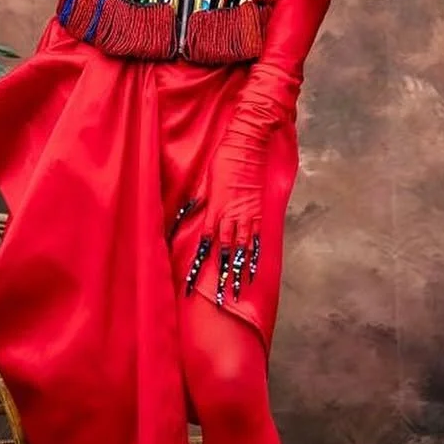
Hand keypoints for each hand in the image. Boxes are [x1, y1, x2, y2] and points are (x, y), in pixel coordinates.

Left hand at [181, 140, 266, 307]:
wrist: (248, 145)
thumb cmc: (223, 159)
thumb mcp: (204, 181)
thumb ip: (197, 202)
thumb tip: (185, 215)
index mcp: (214, 210)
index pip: (204, 243)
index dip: (198, 264)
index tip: (192, 281)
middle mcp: (230, 217)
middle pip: (223, 252)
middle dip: (220, 276)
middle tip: (218, 297)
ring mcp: (247, 216)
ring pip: (240, 250)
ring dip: (237, 272)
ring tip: (236, 292)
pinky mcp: (258, 213)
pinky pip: (256, 239)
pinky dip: (253, 257)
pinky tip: (252, 271)